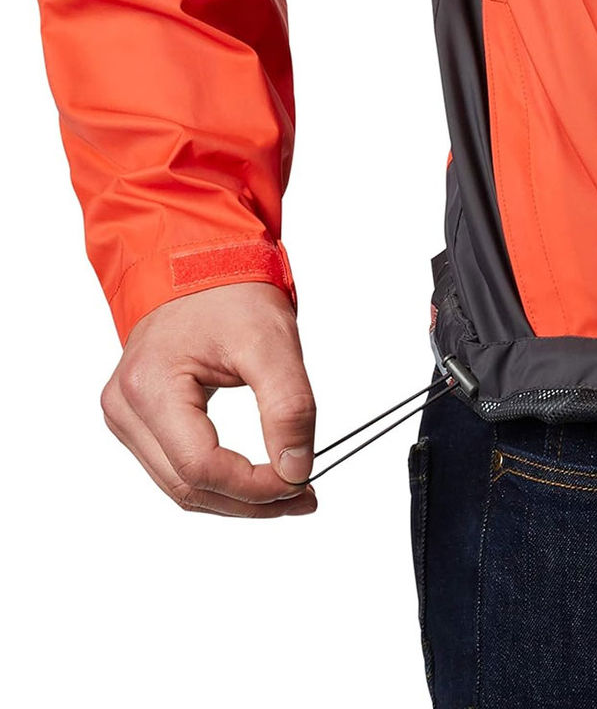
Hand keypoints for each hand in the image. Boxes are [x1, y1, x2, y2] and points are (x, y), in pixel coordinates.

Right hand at [100, 282, 317, 516]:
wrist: (200, 262)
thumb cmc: (229, 292)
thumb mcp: (273, 343)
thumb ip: (289, 407)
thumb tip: (297, 468)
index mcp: (151, 386)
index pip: (201, 467)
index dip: (255, 486)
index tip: (302, 482)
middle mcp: (126, 406)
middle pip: (187, 486)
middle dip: (251, 500)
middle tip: (304, 496)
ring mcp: (127, 414)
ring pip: (180, 485)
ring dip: (236, 497)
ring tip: (289, 490)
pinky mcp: (140, 416)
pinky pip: (177, 466)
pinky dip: (219, 478)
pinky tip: (257, 476)